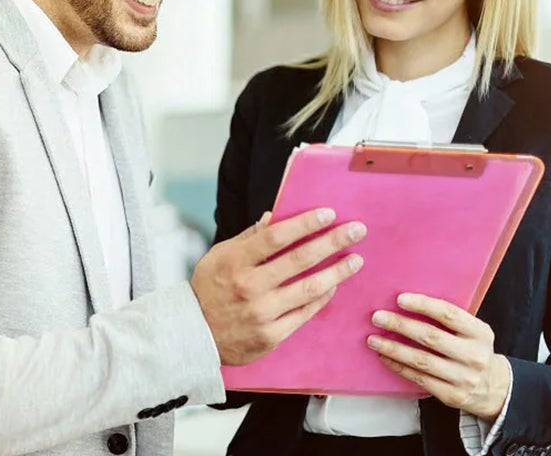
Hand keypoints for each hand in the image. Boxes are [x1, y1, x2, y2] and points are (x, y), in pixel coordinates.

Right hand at [191, 210, 366, 365]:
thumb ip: (248, 238)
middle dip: (333, 241)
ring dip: (337, 271)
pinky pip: (305, 313)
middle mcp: (249, 287)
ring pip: (310, 288)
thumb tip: (275, 217)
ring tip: (356, 259)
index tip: (328, 213)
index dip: (305, 223)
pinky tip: (335, 285)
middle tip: (357, 230)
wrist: (193, 337)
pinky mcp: (271, 335)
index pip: (276, 236)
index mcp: (235, 262)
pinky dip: (322, 297)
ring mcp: (262, 313)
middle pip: (300, 259)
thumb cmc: (208, 291)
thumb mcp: (219, 256)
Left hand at [367, 293, 509, 419]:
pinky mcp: (451, 395)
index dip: (423, 305)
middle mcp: (473, 355)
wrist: (493, 387)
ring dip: (394, 348)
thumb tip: (408, 303)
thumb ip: (450, 320)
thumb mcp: (473, 331)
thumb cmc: (473, 350)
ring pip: (421, 361)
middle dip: (401, 325)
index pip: (449, 314)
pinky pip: (419, 379)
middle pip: (431, 337)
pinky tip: (385, 357)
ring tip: (373, 340)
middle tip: (378, 317)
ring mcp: (463, 377)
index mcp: (480, 333)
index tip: (400, 299)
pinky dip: (399, 367)